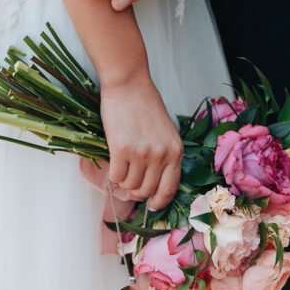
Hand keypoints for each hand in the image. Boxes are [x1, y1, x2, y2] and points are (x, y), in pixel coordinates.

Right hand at [101, 75, 182, 210]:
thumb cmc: (145, 105)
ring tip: (122, 168)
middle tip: (130, 183)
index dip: (159, 202)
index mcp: (176, 151)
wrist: (129, 84)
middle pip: (147, 191)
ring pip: (130, 185)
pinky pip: (116, 176)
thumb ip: (164, 156)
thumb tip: (152, 184)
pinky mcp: (121, 149)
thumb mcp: (166, 132)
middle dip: (137, 192)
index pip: (170, 189)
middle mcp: (161, 155)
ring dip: (124, 182)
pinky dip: (113, 175)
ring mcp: (141, 153)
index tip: (152, 205)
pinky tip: (114, 163)